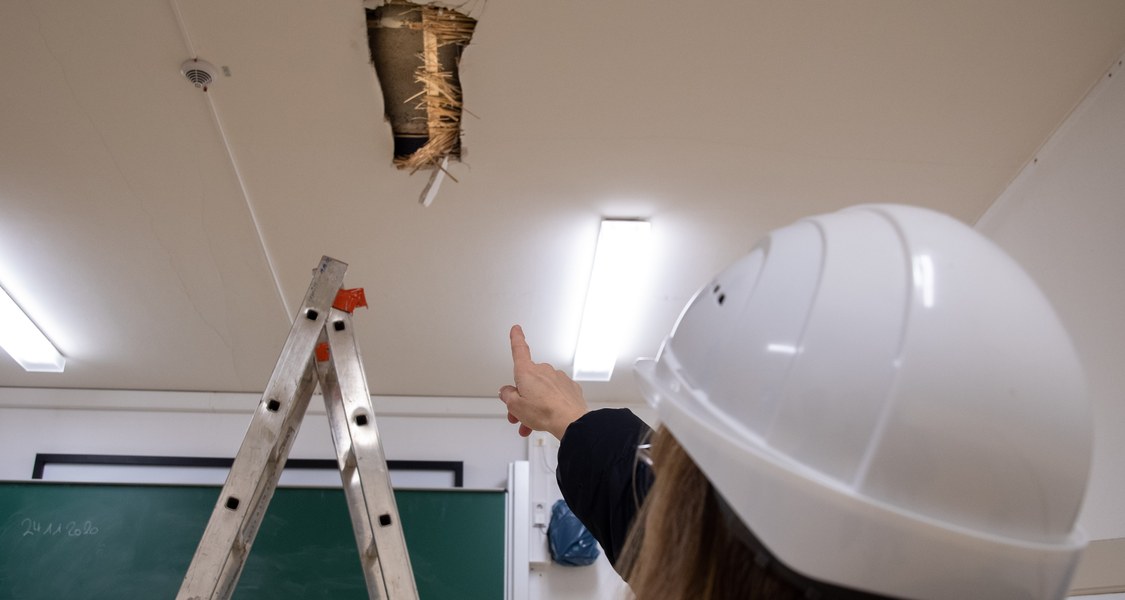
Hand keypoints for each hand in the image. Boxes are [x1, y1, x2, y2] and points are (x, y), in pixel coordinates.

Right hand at [499, 325, 587, 439]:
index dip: (516, 338)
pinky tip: (549, 416)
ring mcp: (558, 378)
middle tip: (518, 414)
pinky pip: (555, 394)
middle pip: (527, 381)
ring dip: (534, 405)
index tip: (516, 330)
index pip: (519, 350)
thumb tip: (507, 392)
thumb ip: (507, 396)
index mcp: (527, 372)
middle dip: (521, 397)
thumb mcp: (515, 406)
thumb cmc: (545, 412)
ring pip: (541, 390)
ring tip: (531, 423)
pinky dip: (550, 405)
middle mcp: (543, 371)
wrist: (570, 421)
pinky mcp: (569, 387)